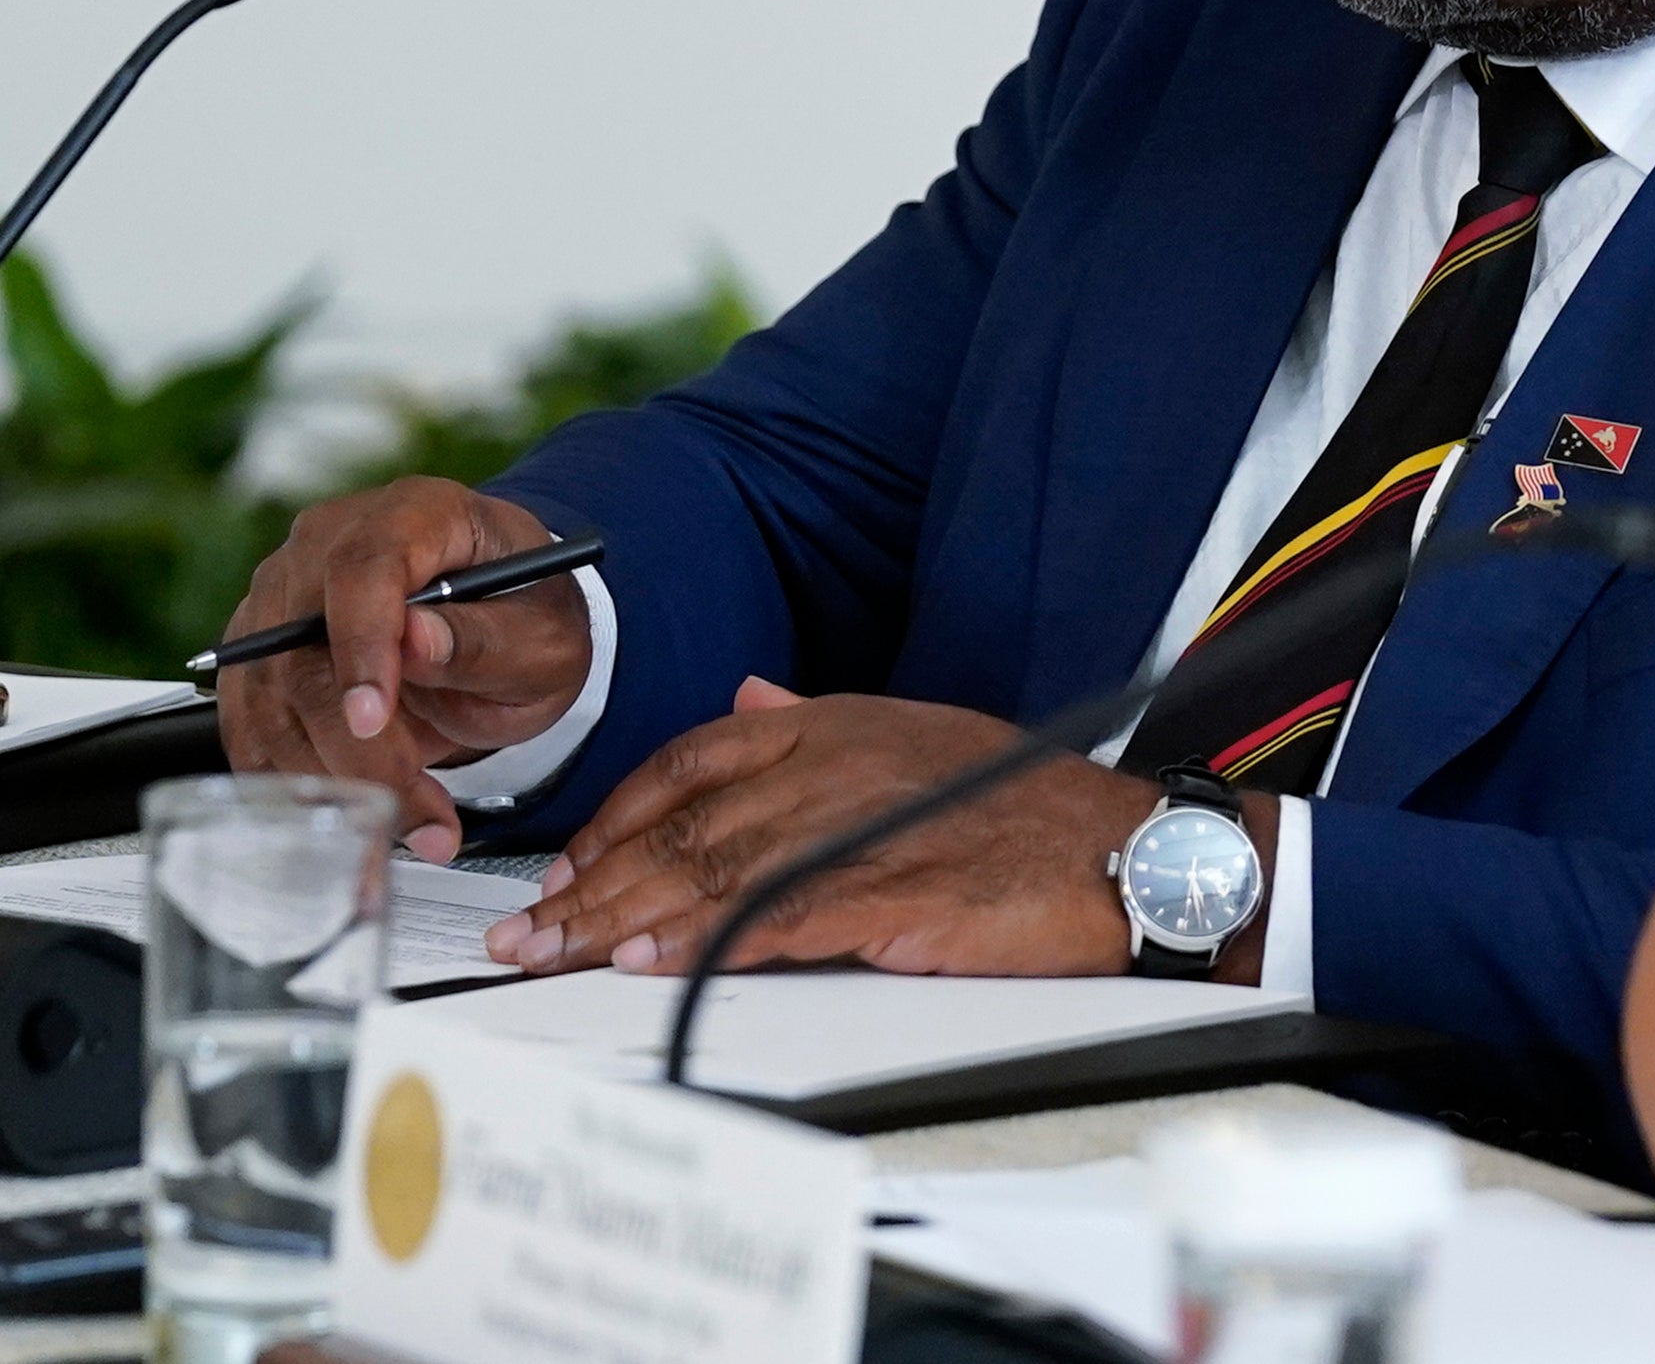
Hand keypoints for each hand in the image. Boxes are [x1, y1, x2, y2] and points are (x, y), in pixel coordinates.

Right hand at [212, 477, 594, 862]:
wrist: (502, 625)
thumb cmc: (527, 616)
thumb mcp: (545, 636)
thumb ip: (487, 637)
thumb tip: (415, 641)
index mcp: (415, 514)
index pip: (362, 568)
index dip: (360, 645)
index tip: (373, 720)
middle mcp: (329, 543)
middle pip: (302, 648)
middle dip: (355, 747)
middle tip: (419, 813)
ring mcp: (282, 597)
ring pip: (269, 699)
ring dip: (332, 782)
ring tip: (414, 827)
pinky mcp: (258, 654)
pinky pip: (252, 726)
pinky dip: (296, 784)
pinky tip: (358, 819)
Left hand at [483, 681, 1271, 980]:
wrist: (1129, 848)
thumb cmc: (1029, 802)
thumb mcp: (915, 733)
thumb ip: (817, 716)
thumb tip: (748, 692)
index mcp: (836, 721)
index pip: (694, 757)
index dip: (616, 815)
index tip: (563, 868)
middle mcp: (839, 763)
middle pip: (685, 824)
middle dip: (591, 882)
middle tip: (525, 934)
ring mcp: (866, 826)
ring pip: (716, 869)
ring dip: (625, 917)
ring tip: (560, 955)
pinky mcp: (898, 894)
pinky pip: (781, 915)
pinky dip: (708, 939)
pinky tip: (657, 961)